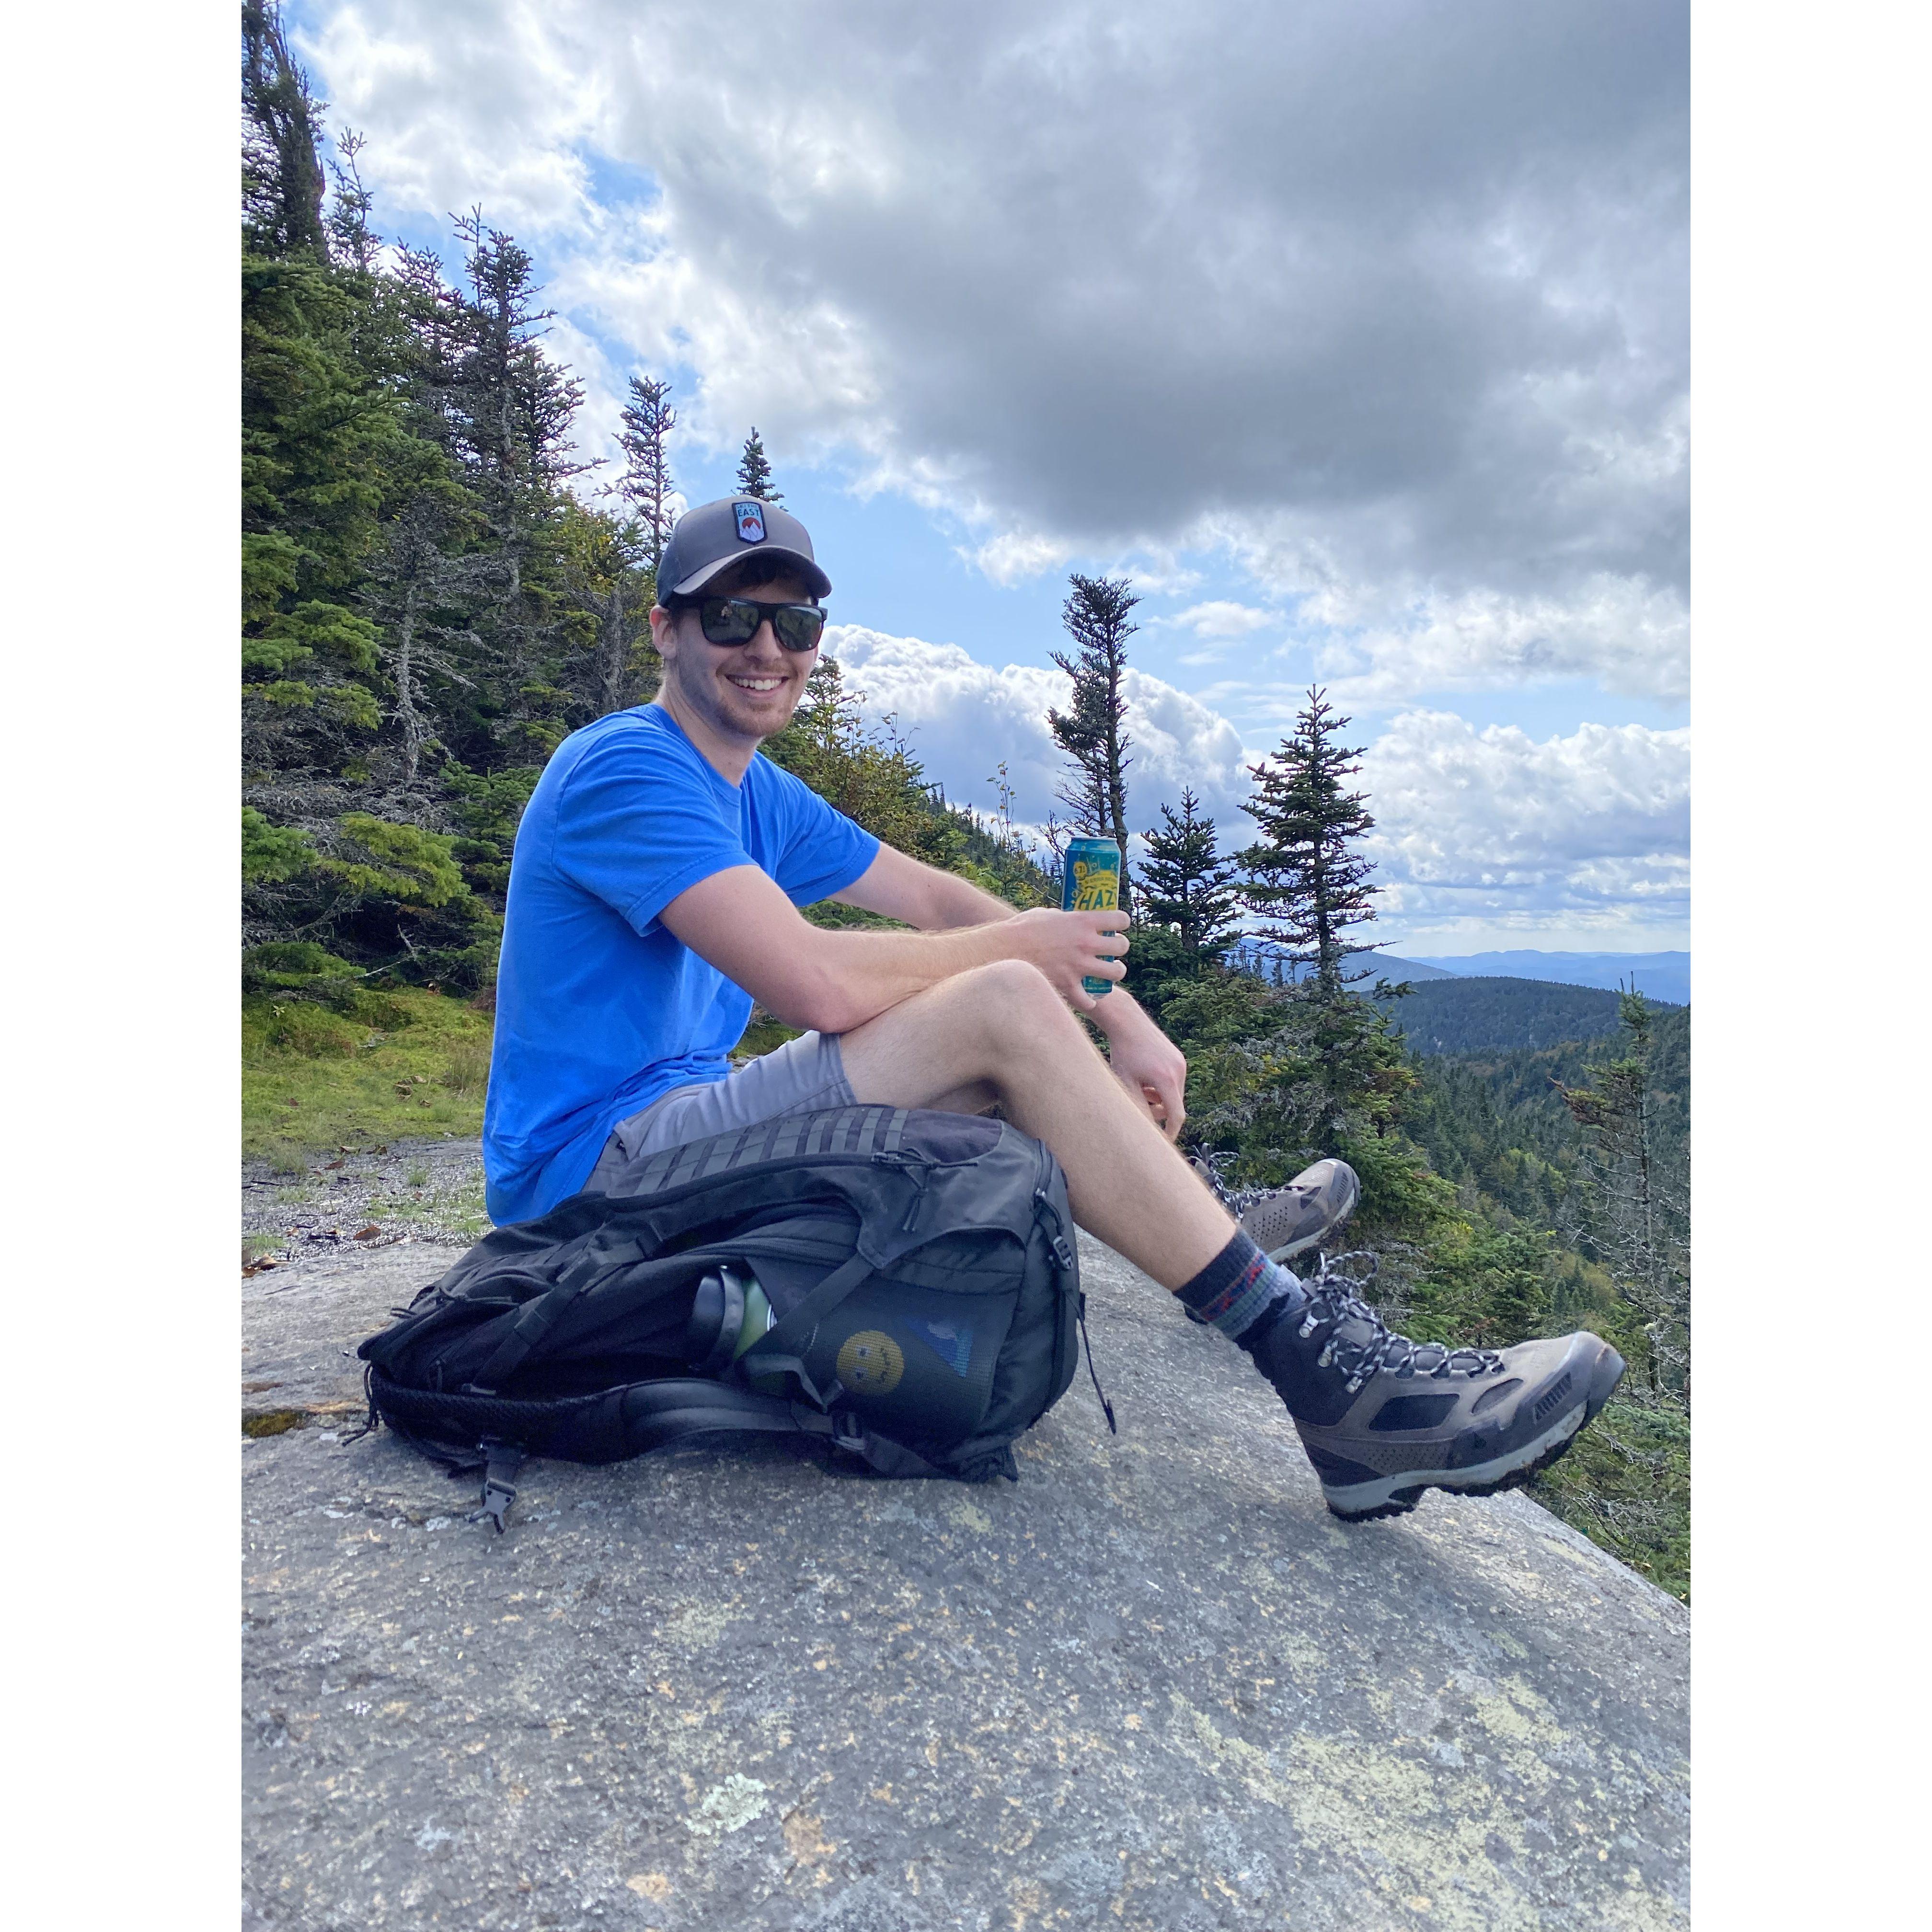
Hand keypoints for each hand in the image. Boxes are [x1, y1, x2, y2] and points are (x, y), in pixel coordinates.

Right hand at [1007, 907, 1129, 1009]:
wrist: (1002, 950)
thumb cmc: (1021, 928)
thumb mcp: (1046, 914)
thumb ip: (1064, 918)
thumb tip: (1069, 921)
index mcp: (1082, 921)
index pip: (1119, 919)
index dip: (1121, 922)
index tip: (1118, 925)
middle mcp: (1085, 943)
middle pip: (1122, 946)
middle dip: (1119, 948)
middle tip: (1112, 950)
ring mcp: (1079, 966)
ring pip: (1115, 973)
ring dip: (1114, 973)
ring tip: (1108, 972)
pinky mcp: (1068, 986)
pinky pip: (1090, 1000)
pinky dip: (1090, 1001)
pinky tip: (1087, 998)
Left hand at [1096, 1007, 1187, 1141]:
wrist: (1127, 1021)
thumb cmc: (1121, 1052)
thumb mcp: (1125, 1083)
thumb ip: (1137, 1107)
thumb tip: (1144, 1130)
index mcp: (1165, 1079)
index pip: (1176, 1115)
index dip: (1170, 1131)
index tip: (1163, 1141)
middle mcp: (1178, 1070)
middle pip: (1175, 1104)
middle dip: (1160, 1111)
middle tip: (1141, 1104)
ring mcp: (1180, 1062)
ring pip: (1174, 1093)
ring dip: (1160, 1098)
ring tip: (1140, 1087)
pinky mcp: (1178, 1057)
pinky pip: (1174, 1081)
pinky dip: (1162, 1086)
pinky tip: (1145, 1077)